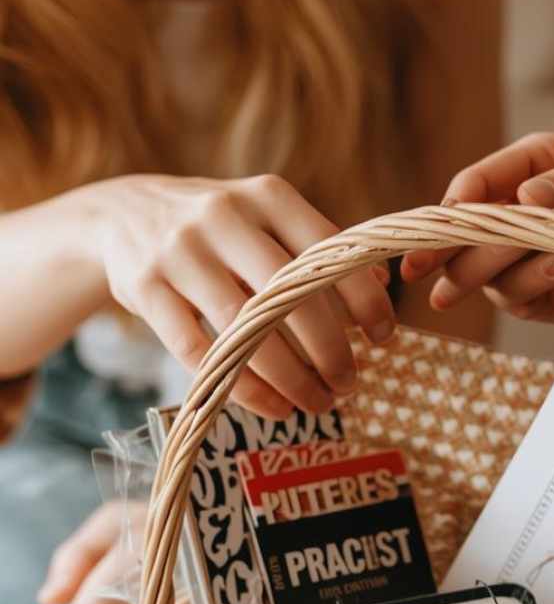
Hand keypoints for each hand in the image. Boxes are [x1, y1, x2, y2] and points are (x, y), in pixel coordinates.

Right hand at [87, 174, 394, 417]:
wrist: (120, 214)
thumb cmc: (218, 228)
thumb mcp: (266, 218)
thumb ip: (319, 247)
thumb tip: (380, 283)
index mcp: (266, 195)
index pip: (328, 250)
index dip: (363, 299)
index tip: (384, 338)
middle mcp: (222, 217)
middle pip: (289, 294)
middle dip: (328, 349)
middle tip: (350, 383)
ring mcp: (178, 252)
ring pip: (244, 329)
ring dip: (289, 377)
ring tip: (317, 403)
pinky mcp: (144, 289)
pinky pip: (199, 352)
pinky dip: (242, 388)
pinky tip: (274, 407)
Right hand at [401, 133, 553, 322]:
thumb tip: (524, 198)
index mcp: (527, 168)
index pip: (476, 186)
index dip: (453, 207)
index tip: (444, 222)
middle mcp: (518, 214)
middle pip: (467, 238)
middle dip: (450, 254)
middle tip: (434, 272)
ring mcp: (528, 259)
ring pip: (489, 274)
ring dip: (509, 270)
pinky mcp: (545, 297)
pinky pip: (519, 300)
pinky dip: (535, 289)